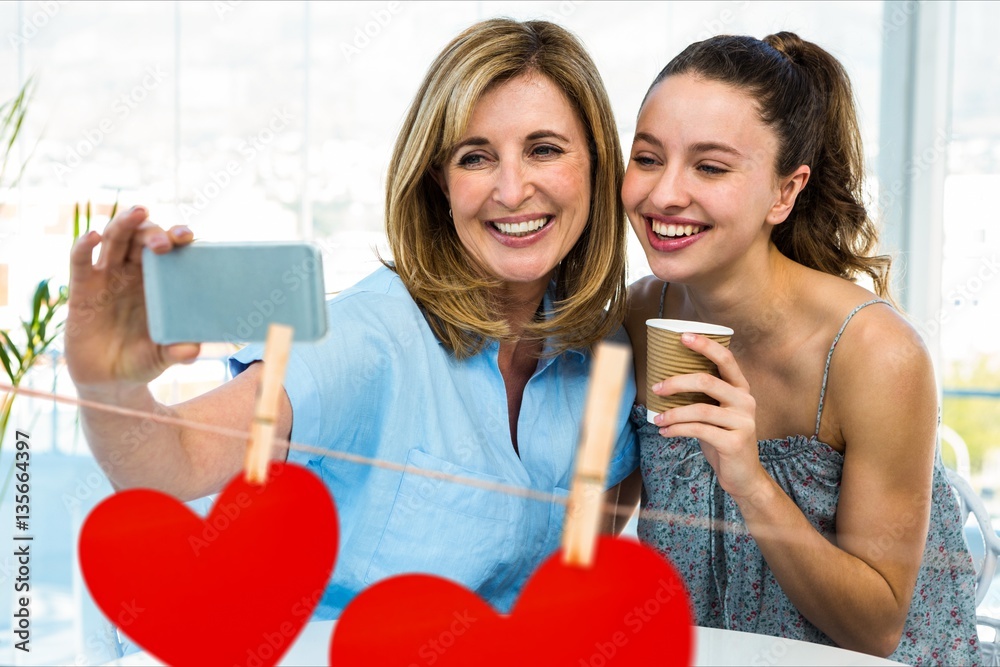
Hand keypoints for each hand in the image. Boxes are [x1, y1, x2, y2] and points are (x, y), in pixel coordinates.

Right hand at [65, 206, 197, 391]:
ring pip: (115, 239)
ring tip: (139, 212)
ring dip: (126, 223)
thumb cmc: (142, 362)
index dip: (179, 238)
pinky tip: (94, 236)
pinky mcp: (82, 288)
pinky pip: (81, 260)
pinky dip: (85, 244)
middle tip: (165, 242)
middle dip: (154, 232)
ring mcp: (107, 277)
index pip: (171, 250)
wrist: (109, 382)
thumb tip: (193, 350)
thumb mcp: (162, 358)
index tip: (189, 237)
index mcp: (160, 282)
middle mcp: (134, 274)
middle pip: (143, 238)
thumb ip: (177, 353)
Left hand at [649, 333, 767, 499]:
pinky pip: (699, 430)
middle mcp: (746, 401)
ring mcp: (743, 422)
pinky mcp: (735, 442)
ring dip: (672, 413)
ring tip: (657, 419)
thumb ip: (702, 397)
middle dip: (677, 382)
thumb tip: (665, 381)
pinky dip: (677, 430)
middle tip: (656, 388)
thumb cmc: (722, 439)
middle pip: (707, 381)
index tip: (682, 336)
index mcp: (741, 388)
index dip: (705, 345)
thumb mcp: (715, 414)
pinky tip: (665, 432)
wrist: (743, 475)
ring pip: (700, 409)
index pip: (726, 359)